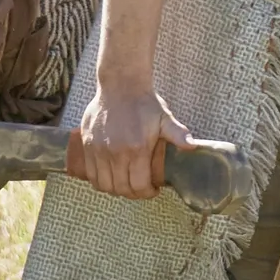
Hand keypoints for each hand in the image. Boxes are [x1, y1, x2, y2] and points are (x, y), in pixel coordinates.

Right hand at [68, 81, 191, 201]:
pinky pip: (90, 174)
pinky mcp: (87, 145)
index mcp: (136, 148)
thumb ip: (178, 134)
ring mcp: (98, 150)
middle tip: (140, 188)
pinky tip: (110, 176)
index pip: (138, 185)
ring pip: (104, 185)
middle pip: (121, 189)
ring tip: (125, 183)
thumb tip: (193, 147)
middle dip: (133, 194)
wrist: (120, 85)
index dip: (146, 193)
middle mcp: (115, 152)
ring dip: (116, 189)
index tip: (152, 190)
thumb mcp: (164, 118)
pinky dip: (100, 181)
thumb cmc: (144, 103)